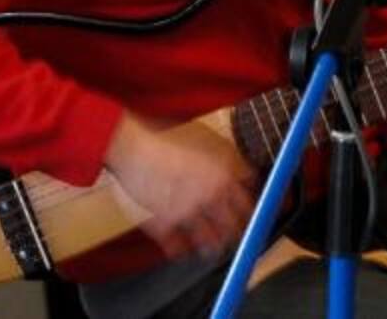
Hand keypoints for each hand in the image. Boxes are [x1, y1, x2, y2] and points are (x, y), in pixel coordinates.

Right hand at [105, 113, 256, 258]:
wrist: (133, 146)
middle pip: (238, 224)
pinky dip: (182, 250)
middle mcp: (213, 195)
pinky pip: (179, 248)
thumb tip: (243, 173)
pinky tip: (182, 250)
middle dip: (239, 231)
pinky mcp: (166, 225)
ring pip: (213, 241)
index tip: (253, 212)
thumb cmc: (168, 136)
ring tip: (214, 248)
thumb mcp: (208, 140)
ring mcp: (190, 212)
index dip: (253, 206)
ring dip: (215, 245)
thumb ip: (228, 159)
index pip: (252, 198)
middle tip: (238, 234)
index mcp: (226, 172)